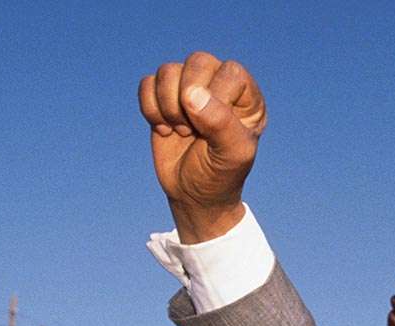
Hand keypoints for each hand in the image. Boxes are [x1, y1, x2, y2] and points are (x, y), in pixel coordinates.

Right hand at [139, 52, 266, 243]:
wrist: (194, 195)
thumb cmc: (221, 175)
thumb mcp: (232, 155)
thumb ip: (221, 122)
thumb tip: (191, 94)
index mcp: (247, 96)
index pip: (230, 72)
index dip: (215, 98)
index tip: (213, 131)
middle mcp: (220, 85)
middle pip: (197, 62)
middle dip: (187, 100)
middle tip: (192, 131)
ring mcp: (190, 89)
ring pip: (168, 70)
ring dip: (167, 106)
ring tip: (180, 131)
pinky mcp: (163, 98)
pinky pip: (147, 83)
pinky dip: (149, 108)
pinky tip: (164, 129)